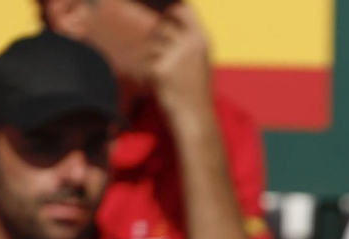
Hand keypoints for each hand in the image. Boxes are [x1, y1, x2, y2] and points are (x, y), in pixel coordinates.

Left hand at [147, 4, 213, 122]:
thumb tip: (168, 16)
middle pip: (162, 25)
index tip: (166, 18)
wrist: (195, 117)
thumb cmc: (196, 90)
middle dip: (158, 37)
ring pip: (152, 44)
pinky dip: (151, 72)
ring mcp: (173, 56)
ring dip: (154, 57)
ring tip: (168, 75)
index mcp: (201, 40)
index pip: (182, 10)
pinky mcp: (159, 69)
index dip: (171, 12)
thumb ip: (187, 38)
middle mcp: (189, 44)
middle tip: (164, 56)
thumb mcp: (200, 60)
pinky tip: (162, 84)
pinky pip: (147, 61)